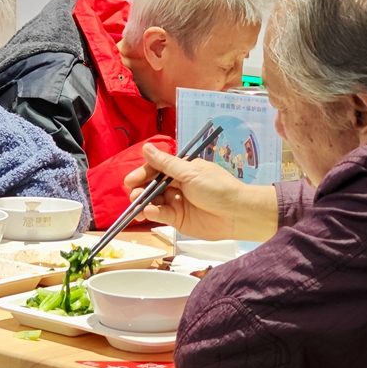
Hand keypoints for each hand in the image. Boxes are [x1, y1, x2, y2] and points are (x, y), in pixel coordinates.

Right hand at [125, 144, 279, 241]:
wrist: (236, 213)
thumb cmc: (217, 188)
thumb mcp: (190, 172)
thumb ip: (165, 164)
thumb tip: (146, 148)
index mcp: (182, 170)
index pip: (156, 169)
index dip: (143, 174)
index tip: (130, 180)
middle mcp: (178, 185)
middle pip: (152, 186)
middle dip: (140, 189)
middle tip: (133, 194)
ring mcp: (177, 203)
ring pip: (154, 202)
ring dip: (144, 203)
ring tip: (138, 205)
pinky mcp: (178, 219)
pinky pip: (161, 215)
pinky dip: (154, 213)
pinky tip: (150, 212)